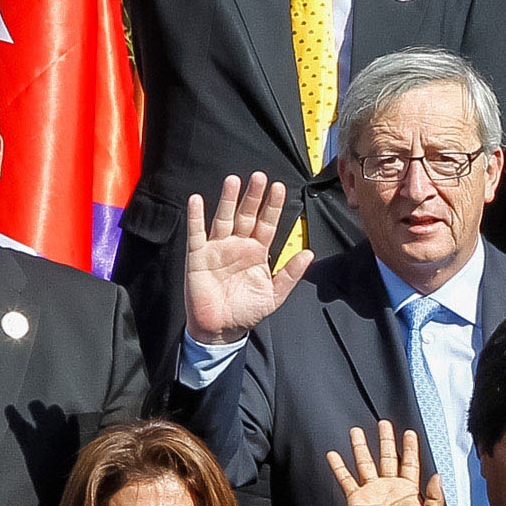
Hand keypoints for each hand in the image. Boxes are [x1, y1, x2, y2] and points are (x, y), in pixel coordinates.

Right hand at [181, 174, 312, 343]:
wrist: (221, 329)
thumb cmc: (247, 311)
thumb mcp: (274, 295)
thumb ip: (291, 274)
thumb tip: (309, 253)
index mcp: (257, 252)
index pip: (267, 223)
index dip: (273, 206)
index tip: (280, 188)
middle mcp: (238, 245)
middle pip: (246, 215)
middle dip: (253, 196)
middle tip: (259, 177)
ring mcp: (218, 248)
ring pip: (224, 218)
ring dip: (228, 200)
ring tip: (234, 180)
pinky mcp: (198, 256)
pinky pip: (197, 233)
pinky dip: (196, 217)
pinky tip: (198, 200)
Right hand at [328, 422, 445, 505]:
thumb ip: (435, 497)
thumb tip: (437, 475)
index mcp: (408, 491)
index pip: (410, 463)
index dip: (410, 447)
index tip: (409, 433)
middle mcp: (390, 487)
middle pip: (387, 457)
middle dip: (386, 440)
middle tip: (384, 423)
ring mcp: (372, 492)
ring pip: (366, 463)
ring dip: (361, 447)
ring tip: (356, 431)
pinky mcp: (357, 499)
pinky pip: (346, 479)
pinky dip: (339, 467)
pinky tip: (333, 454)